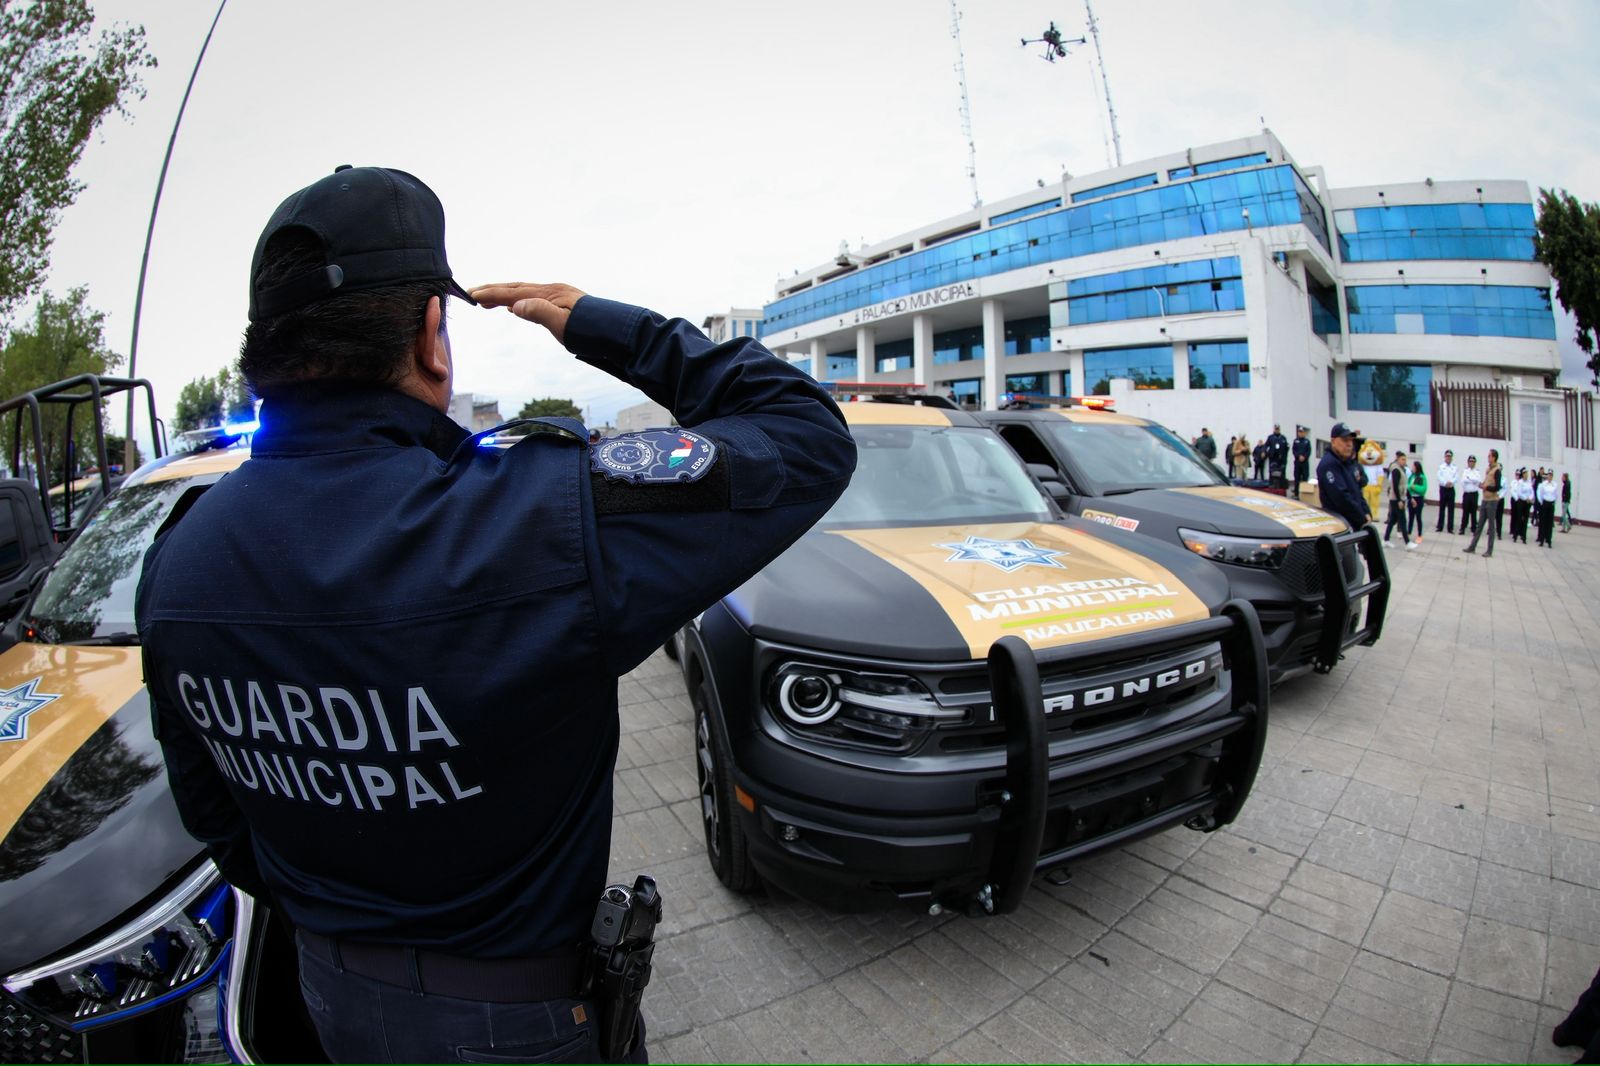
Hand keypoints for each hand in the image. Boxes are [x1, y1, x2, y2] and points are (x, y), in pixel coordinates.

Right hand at [469, 282, 586, 344]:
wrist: (621, 334)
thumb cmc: (594, 333)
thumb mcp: (564, 326)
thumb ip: (538, 313)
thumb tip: (514, 306)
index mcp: (550, 294)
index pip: (513, 292)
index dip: (491, 294)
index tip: (471, 295)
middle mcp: (553, 291)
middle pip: (517, 288)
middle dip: (493, 291)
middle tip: (471, 295)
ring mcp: (560, 297)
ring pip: (525, 293)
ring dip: (505, 296)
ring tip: (488, 302)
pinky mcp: (565, 305)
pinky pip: (535, 299)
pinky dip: (520, 301)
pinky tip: (517, 308)